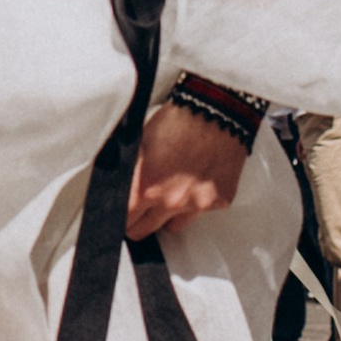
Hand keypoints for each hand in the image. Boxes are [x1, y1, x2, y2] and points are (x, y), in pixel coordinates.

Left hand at [124, 103, 246, 241]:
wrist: (217, 110)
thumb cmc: (180, 119)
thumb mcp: (141, 143)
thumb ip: (131, 173)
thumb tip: (120, 190)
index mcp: (145, 187)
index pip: (124, 220)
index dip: (121, 218)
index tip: (124, 215)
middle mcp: (170, 201)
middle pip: (145, 230)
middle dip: (140, 220)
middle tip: (142, 209)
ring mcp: (197, 204)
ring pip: (174, 225)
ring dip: (169, 214)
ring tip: (172, 188)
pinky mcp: (219, 201)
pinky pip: (201, 210)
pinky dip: (197, 200)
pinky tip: (197, 178)